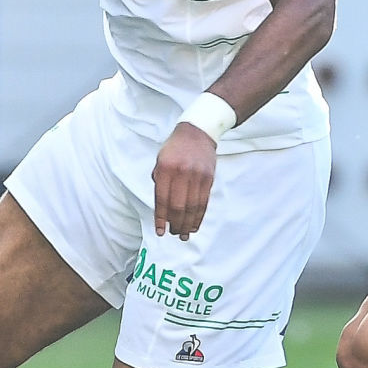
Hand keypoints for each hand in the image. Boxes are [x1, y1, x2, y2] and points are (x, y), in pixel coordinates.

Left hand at [152, 121, 217, 239]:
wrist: (197, 132)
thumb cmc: (175, 148)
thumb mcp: (160, 160)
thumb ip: (159, 182)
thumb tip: (161, 208)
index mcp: (165, 168)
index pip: (162, 199)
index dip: (161, 218)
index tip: (160, 231)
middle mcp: (181, 172)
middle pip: (178, 206)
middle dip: (175, 224)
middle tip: (174, 234)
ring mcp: (197, 175)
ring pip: (192, 206)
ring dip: (188, 224)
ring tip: (184, 235)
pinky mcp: (208, 178)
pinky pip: (203, 202)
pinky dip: (199, 216)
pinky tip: (194, 225)